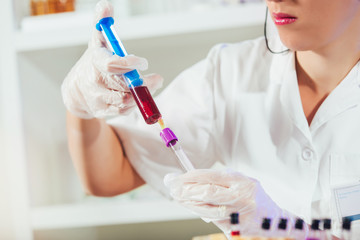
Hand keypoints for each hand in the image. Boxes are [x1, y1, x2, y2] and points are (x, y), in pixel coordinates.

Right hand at [61, 0, 162, 118]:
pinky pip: (124, 111)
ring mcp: (98, 98)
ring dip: (141, 94)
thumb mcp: (97, 41)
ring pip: (126, 100)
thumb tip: (105, 5)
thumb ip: (103, 24)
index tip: (143, 62)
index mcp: (95, 61)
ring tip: (148, 86)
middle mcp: (95, 81)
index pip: (111, 64)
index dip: (129, 64)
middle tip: (156, 79)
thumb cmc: (94, 62)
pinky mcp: (102, 111)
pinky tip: (137, 96)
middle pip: (123, 86)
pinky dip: (134, 104)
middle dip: (143, 83)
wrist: (76, 90)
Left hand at [164, 169, 301, 236]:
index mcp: (243, 182)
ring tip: (176, 195)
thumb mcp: (243, 181)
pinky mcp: (234, 228)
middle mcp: (241, 198)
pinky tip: (189, 205)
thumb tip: (193, 178)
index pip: (212, 177)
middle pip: (208, 193)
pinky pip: (211, 218)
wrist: (273, 220)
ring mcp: (237, 215)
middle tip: (172, 186)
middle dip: (186, 189)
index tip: (178, 176)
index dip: (192, 176)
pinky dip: (198, 211)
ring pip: (206, 208)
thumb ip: (222, 179)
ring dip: (188, 202)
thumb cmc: (253, 196)